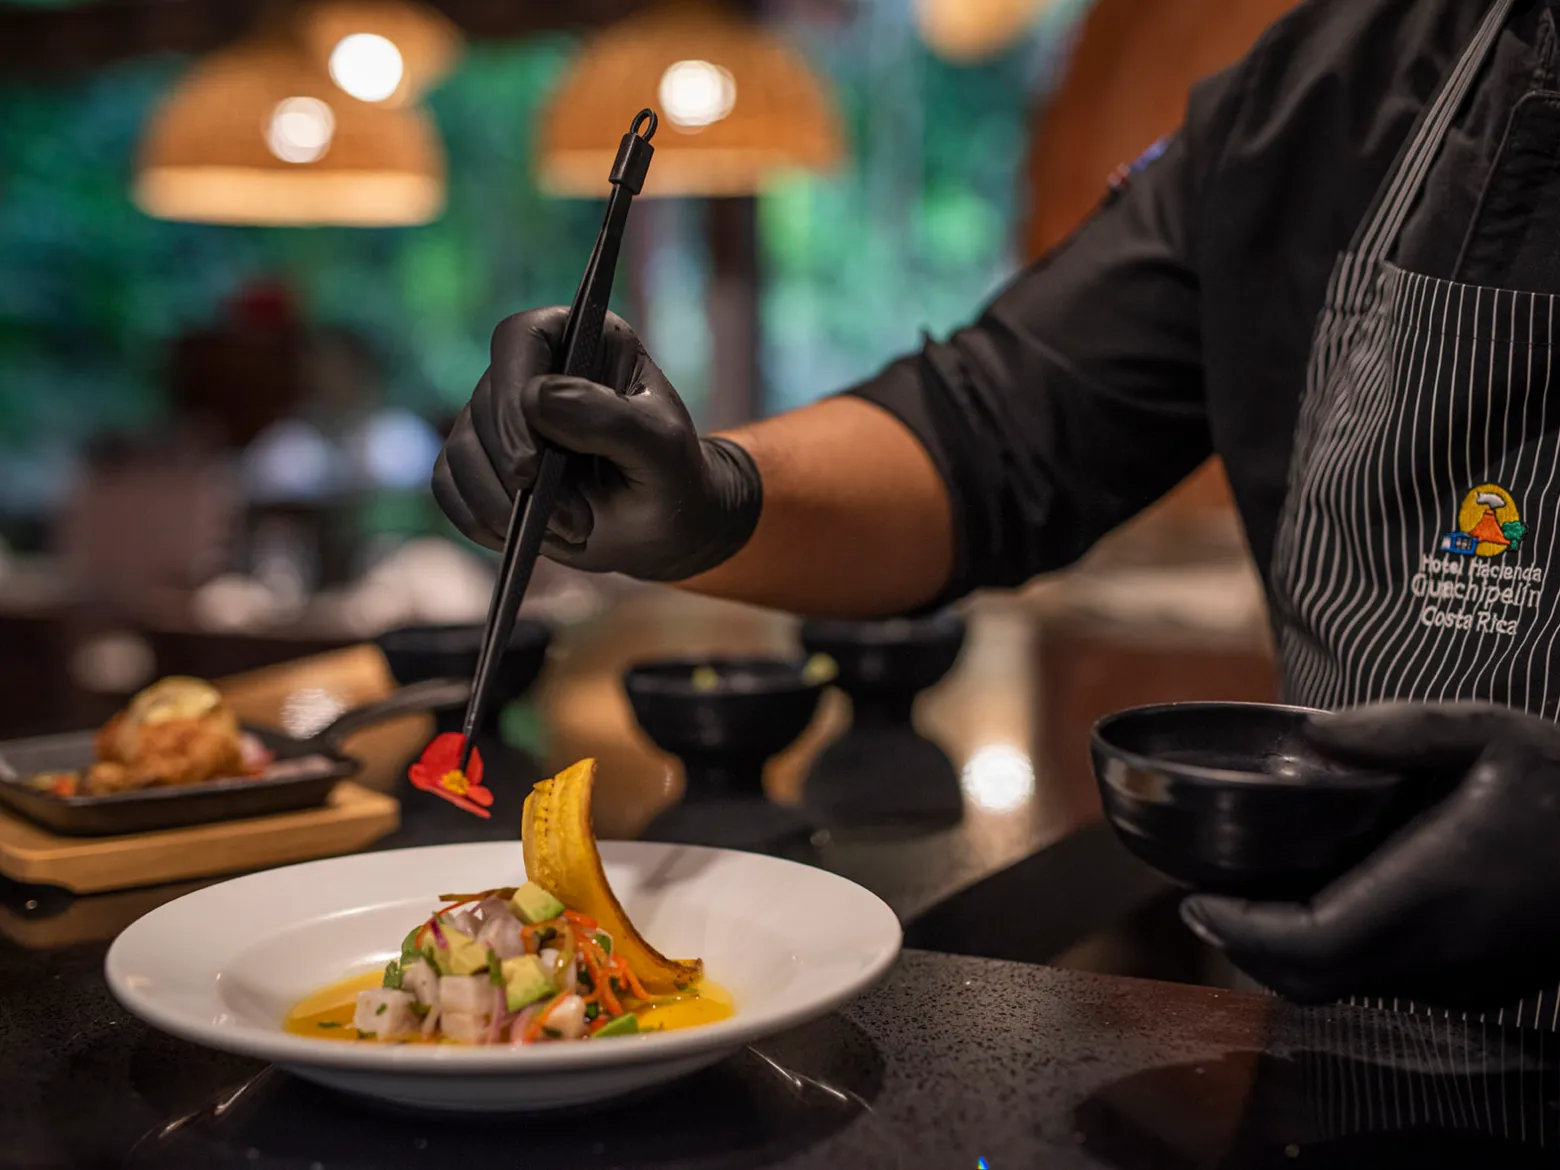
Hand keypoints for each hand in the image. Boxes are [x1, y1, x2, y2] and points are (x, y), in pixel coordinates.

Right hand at [432, 307, 761, 580]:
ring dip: (505, 507)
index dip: (513, 396)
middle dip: (521, 476)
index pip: (520, 339)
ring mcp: (498, 415)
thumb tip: (536, 399)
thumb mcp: (662, 450)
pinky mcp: (480, 461)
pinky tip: (526, 538)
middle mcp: (530, 368)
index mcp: (580, 339)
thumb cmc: (670, 477)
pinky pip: (448, 486)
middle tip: (576, 523)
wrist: (661, 525)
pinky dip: (480, 521)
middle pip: (485, 404)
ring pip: (462, 451)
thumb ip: (611, 420)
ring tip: (571, 532)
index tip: (533, 466)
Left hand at [1179, 702, 1559, 1009]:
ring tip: (1248, 904)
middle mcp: (1437, 952)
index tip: (1196, 898)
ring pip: (1343, 990)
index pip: (1307, 944)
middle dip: (1246, 946)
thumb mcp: (1494, 733)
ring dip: (1284, 955)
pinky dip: (1331, 956)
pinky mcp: (1478, 983)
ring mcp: (1459, 977)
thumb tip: (1316, 734)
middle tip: (1206, 903)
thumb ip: (1400, 730)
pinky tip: (1319, 909)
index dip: (1240, 930)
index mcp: (1431, 893)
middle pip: (1309, 980)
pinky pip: (1382, 983)